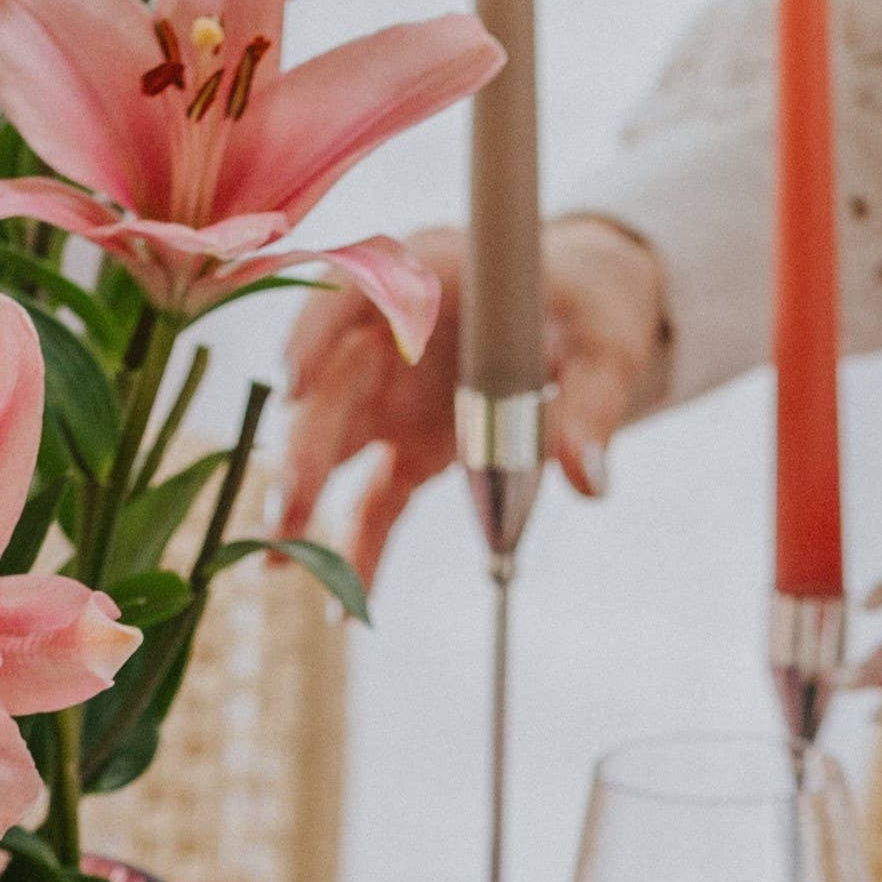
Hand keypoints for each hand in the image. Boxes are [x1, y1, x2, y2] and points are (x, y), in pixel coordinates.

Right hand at [272, 212, 672, 584]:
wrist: (584, 312)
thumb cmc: (588, 303)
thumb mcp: (605, 345)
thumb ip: (591, 405)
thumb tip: (587, 478)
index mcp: (432, 278)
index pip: (356, 292)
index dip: (316, 333)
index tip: (295, 380)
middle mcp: (393, 336)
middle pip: (332, 386)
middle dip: (304, 448)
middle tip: (288, 508)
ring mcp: (393, 395)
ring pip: (333, 445)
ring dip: (304, 501)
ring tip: (276, 561)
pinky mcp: (407, 446)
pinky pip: (373, 500)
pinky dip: (358, 548)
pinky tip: (342, 603)